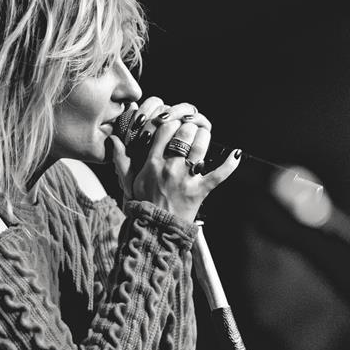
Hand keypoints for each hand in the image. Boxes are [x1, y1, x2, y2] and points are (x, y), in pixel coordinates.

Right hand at [109, 97, 239, 223]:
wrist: (157, 229)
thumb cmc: (143, 204)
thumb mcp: (129, 181)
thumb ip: (122, 159)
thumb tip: (113, 140)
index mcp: (152, 162)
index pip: (164, 128)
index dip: (172, 121)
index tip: (175, 123)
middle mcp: (170, 167)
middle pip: (184, 133)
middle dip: (189, 126)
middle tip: (191, 128)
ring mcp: (186, 178)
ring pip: (200, 147)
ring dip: (204, 137)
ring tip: (203, 136)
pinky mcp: (201, 190)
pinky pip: (219, 174)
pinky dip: (229, 164)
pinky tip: (235, 154)